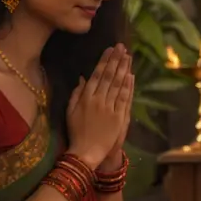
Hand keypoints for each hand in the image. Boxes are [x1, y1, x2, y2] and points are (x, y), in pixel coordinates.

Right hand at [66, 44, 132, 170]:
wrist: (87, 152)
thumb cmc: (76, 132)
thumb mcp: (70, 112)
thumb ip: (76, 94)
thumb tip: (83, 78)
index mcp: (86, 98)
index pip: (97, 75)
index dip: (104, 61)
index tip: (110, 49)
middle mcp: (99, 100)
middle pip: (110, 76)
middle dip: (116, 60)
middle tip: (122, 47)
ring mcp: (111, 108)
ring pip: (119, 85)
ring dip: (124, 69)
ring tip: (128, 56)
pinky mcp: (120, 117)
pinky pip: (125, 99)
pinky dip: (129, 86)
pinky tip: (131, 75)